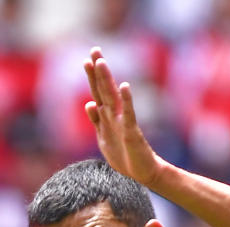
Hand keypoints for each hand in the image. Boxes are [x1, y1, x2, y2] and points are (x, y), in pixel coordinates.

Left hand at [84, 46, 165, 186]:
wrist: (142, 173)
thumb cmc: (124, 155)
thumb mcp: (104, 138)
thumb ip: (97, 121)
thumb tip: (88, 104)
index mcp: (106, 118)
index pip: (98, 92)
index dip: (92, 77)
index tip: (87, 59)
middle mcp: (114, 116)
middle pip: (104, 89)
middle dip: (98, 71)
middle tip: (94, 49)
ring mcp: (123, 122)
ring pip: (112, 98)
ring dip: (106, 80)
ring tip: (101, 63)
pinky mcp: (131, 132)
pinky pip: (129, 114)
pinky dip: (126, 101)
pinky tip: (124, 87)